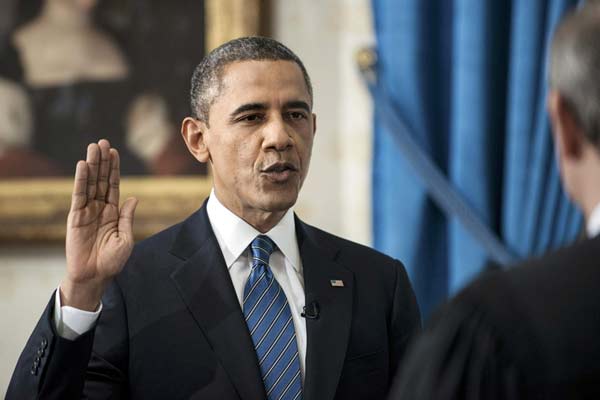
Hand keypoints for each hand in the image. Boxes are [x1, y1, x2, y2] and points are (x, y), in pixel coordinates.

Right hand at [61, 139, 137, 310]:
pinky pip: (79, 195)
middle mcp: (100, 208)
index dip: (114, 169)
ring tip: (93, 147)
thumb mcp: (125, 238)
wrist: (95, 276)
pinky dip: (81, 180)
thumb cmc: (112, 261)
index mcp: (113, 212)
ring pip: (90, 183)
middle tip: (103, 142)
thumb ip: (127, 217)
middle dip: (103, 161)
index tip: (114, 152)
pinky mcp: (76, 217)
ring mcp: (87, 211)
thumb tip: (134, 197)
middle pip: (101, 179)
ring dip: (92, 165)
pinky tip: (83, 166)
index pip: (113, 185)